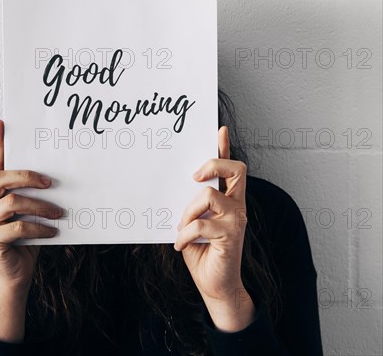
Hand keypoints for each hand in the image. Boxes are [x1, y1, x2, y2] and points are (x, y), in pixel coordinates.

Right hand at [0, 119, 62, 290]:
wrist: (15, 275)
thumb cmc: (25, 239)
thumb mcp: (27, 213)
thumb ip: (31, 195)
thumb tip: (54, 178)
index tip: (2, 122)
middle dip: (26, 176)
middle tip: (49, 183)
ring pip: (11, 202)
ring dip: (40, 206)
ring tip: (58, 212)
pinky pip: (17, 227)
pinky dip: (38, 227)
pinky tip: (52, 231)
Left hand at [175, 126, 254, 331]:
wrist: (214, 285)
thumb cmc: (201, 251)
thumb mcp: (193, 221)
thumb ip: (192, 203)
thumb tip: (178, 185)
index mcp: (228, 199)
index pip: (230, 168)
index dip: (225, 147)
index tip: (219, 129)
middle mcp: (236, 205)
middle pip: (236, 170)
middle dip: (214, 164)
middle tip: (194, 176)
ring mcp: (235, 220)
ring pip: (209, 195)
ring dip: (188, 211)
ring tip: (181, 228)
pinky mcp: (229, 236)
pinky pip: (200, 223)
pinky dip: (185, 233)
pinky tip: (181, 245)